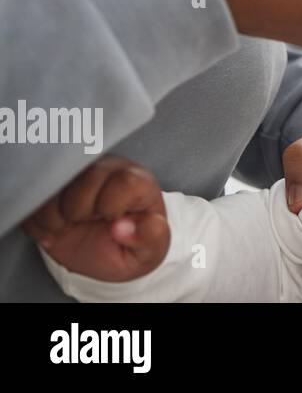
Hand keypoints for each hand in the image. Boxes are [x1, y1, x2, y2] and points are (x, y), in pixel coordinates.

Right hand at [22, 156, 168, 281]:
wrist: (104, 251)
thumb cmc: (130, 245)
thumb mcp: (150, 249)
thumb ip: (151, 237)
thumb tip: (123, 227)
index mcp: (139, 182)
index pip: (125, 181)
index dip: (112, 207)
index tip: (112, 221)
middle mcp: (109, 169)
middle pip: (87, 178)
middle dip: (82, 211)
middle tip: (88, 223)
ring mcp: (78, 173)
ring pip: (55, 183)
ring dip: (56, 216)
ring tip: (70, 226)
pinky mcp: (52, 184)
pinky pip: (33, 196)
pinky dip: (38, 221)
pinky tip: (55, 228)